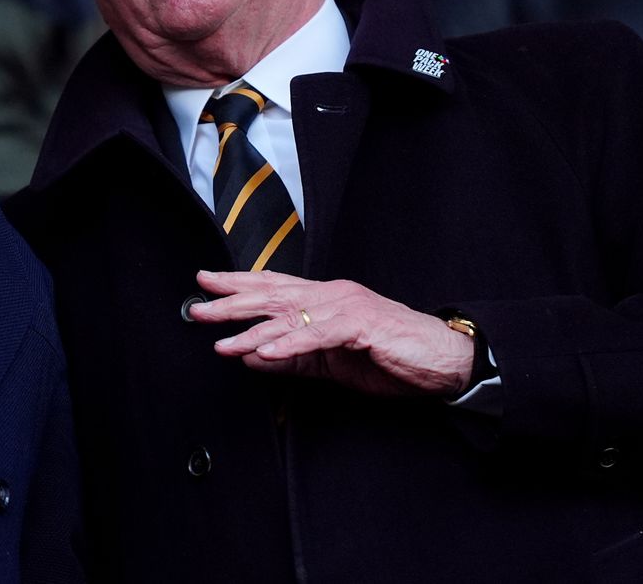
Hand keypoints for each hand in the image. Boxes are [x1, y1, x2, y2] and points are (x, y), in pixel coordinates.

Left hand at [188, 270, 473, 397]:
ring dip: (252, 330)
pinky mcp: (361, 325)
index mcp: (326, 298)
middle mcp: (332, 295)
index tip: (205, 281)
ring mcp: (346, 307)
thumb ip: (294, 358)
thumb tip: (253, 356)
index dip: (238, 283)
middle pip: (273, 295)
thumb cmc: (392, 357)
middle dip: (232, 301)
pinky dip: (289, 344)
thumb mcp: (333, 362)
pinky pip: (317, 335)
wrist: (444, 360)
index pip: (274, 286)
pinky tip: (265, 353)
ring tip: (222, 341)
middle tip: (199, 308)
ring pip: (289, 316)